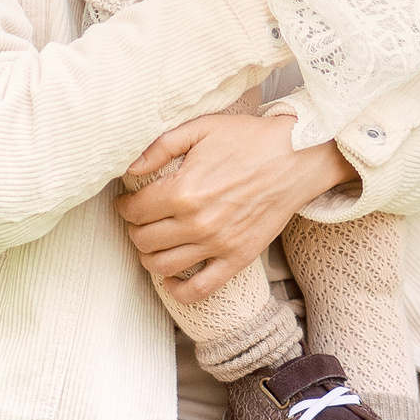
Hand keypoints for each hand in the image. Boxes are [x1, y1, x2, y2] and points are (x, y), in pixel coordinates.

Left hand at [116, 112, 355, 300]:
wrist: (295, 157)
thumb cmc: (249, 139)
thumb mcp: (202, 128)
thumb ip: (161, 146)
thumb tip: (131, 167)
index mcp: (184, 190)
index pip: (135, 211)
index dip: (124, 207)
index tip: (126, 202)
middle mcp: (197, 223)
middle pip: (144, 240)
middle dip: (134, 230)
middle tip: (139, 220)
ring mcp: (218, 244)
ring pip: (163, 266)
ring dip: (148, 257)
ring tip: (152, 243)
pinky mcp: (237, 258)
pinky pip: (199, 289)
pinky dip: (178, 291)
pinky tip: (170, 279)